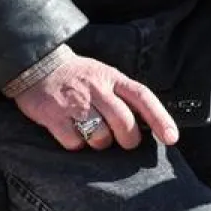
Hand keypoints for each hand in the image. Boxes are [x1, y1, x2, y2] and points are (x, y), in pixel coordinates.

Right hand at [13, 53, 178, 150]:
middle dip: (129, 140)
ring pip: (101, 137)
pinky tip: (72, 133)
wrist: (38, 66)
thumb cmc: (78, 76)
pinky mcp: (54, 116)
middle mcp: (96, 89)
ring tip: (93, 134)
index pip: (143, 97)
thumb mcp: (105, 76)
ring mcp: (75, 103)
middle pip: (124, 123)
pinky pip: (75, 143)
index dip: (161, 119)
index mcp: (113, 78)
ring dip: (100, 143)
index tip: (172, 138)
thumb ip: (123, 96)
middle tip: (124, 142)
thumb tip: (148, 124)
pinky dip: (76, 144)